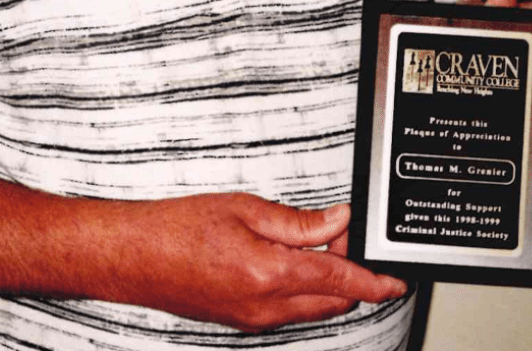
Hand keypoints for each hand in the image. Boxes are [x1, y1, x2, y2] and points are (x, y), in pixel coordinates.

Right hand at [116, 194, 406, 331]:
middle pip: (331, 302)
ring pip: (311, 309)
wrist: (136, 256)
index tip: (395, 281)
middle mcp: (266, 308)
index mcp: (270, 275)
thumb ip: (296, 221)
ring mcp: (253, 320)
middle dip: (347, 274)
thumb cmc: (179, 227)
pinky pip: (288, 312)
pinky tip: (285, 260)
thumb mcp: (244, 209)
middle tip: (340, 234)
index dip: (373, 282)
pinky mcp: (242, 322)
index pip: (339, 282)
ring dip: (323, 284)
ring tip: (309, 242)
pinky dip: (300, 291)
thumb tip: (336, 222)